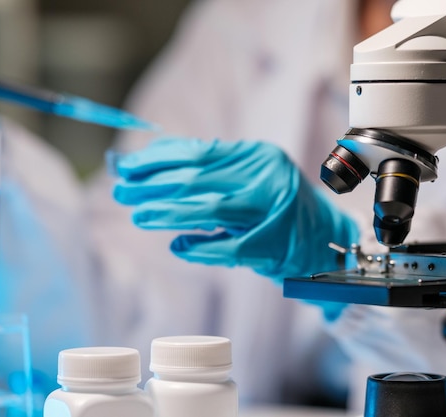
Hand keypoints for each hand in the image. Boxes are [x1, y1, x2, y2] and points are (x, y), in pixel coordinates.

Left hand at [113, 137, 359, 317]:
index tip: (126, 165)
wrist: (324, 240)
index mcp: (259, 156)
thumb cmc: (275, 207)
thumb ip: (206, 173)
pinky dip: (199, 248)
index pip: (199, 151)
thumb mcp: (247, 179)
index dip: (158, 159)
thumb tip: (146, 164)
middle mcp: (269, 178)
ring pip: (211, 210)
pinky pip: (228, 248)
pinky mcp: (275, 246)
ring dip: (169, 213)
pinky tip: (177, 246)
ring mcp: (274, 212)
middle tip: (121, 190)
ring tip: (139, 215)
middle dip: (153, 185)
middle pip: (199, 178)